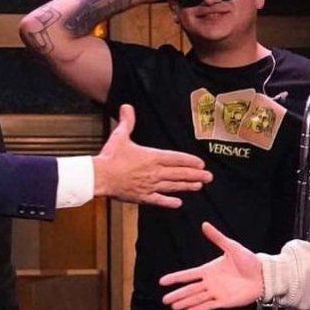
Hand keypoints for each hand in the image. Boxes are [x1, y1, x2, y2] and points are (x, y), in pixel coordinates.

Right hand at [93, 104, 211, 207]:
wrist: (100, 176)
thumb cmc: (110, 157)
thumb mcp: (120, 136)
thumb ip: (127, 122)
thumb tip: (126, 106)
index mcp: (151, 156)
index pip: (176, 158)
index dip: (190, 161)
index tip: (201, 164)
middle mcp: (154, 172)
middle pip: (179, 173)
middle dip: (195, 175)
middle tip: (209, 177)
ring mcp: (149, 185)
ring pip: (172, 186)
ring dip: (187, 186)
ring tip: (199, 186)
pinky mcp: (142, 196)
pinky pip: (159, 200)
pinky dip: (169, 202)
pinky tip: (178, 203)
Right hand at [160, 222, 264, 309]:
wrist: (263, 275)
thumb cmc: (249, 260)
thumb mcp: (231, 247)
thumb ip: (217, 237)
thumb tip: (204, 224)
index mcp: (209, 269)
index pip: (188, 275)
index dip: (175, 278)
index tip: (162, 282)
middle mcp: (210, 282)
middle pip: (189, 289)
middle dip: (177, 294)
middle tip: (164, 300)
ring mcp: (216, 292)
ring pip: (196, 299)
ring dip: (184, 302)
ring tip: (173, 306)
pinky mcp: (224, 301)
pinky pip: (208, 306)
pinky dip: (197, 309)